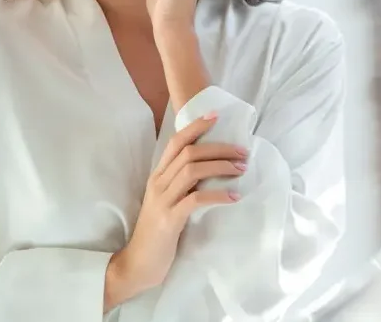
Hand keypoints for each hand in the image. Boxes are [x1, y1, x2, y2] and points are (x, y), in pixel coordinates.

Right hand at [104, 114, 245, 309]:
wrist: (138, 264)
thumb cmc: (158, 232)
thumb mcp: (168, 200)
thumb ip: (182, 183)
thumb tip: (211, 166)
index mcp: (158, 176)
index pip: (175, 142)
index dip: (195, 127)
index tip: (216, 116)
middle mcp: (158, 183)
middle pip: (189, 152)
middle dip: (219, 148)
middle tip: (242, 151)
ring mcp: (163, 201)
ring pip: (192, 170)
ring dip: (221, 166)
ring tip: (241, 169)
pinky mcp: (170, 220)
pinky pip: (196, 199)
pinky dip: (217, 194)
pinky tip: (234, 196)